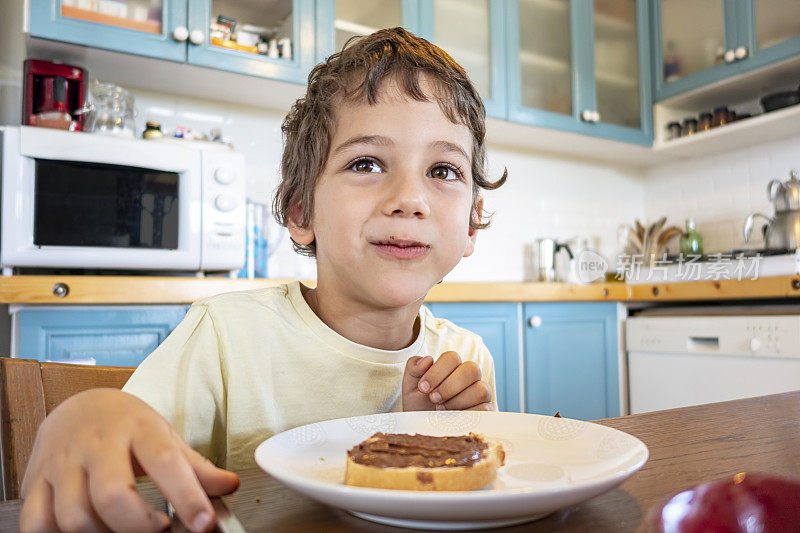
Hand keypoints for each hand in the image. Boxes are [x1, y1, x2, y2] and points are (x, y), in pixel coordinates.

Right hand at [19, 389, 238, 532]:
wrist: (79, 405)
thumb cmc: (127, 426)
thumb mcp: (165, 436)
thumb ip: (196, 466)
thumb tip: (230, 485)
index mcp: (138, 429)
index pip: (165, 462)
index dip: (186, 496)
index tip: (203, 523)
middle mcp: (97, 444)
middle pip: (113, 494)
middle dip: (139, 524)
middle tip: (160, 531)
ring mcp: (63, 463)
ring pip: (74, 515)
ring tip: (124, 530)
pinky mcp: (36, 481)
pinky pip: (37, 523)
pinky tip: (85, 531)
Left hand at [402, 351, 493, 411]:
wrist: (422, 429)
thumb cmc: (419, 405)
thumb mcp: (410, 386)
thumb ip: (414, 368)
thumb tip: (428, 359)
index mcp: (452, 367)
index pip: (452, 357)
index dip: (437, 371)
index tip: (423, 388)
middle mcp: (469, 378)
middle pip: (472, 369)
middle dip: (449, 386)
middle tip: (433, 398)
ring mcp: (480, 394)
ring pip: (481, 389)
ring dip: (458, 401)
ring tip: (440, 410)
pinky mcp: (486, 412)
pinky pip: (485, 409)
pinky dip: (466, 414)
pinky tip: (452, 420)